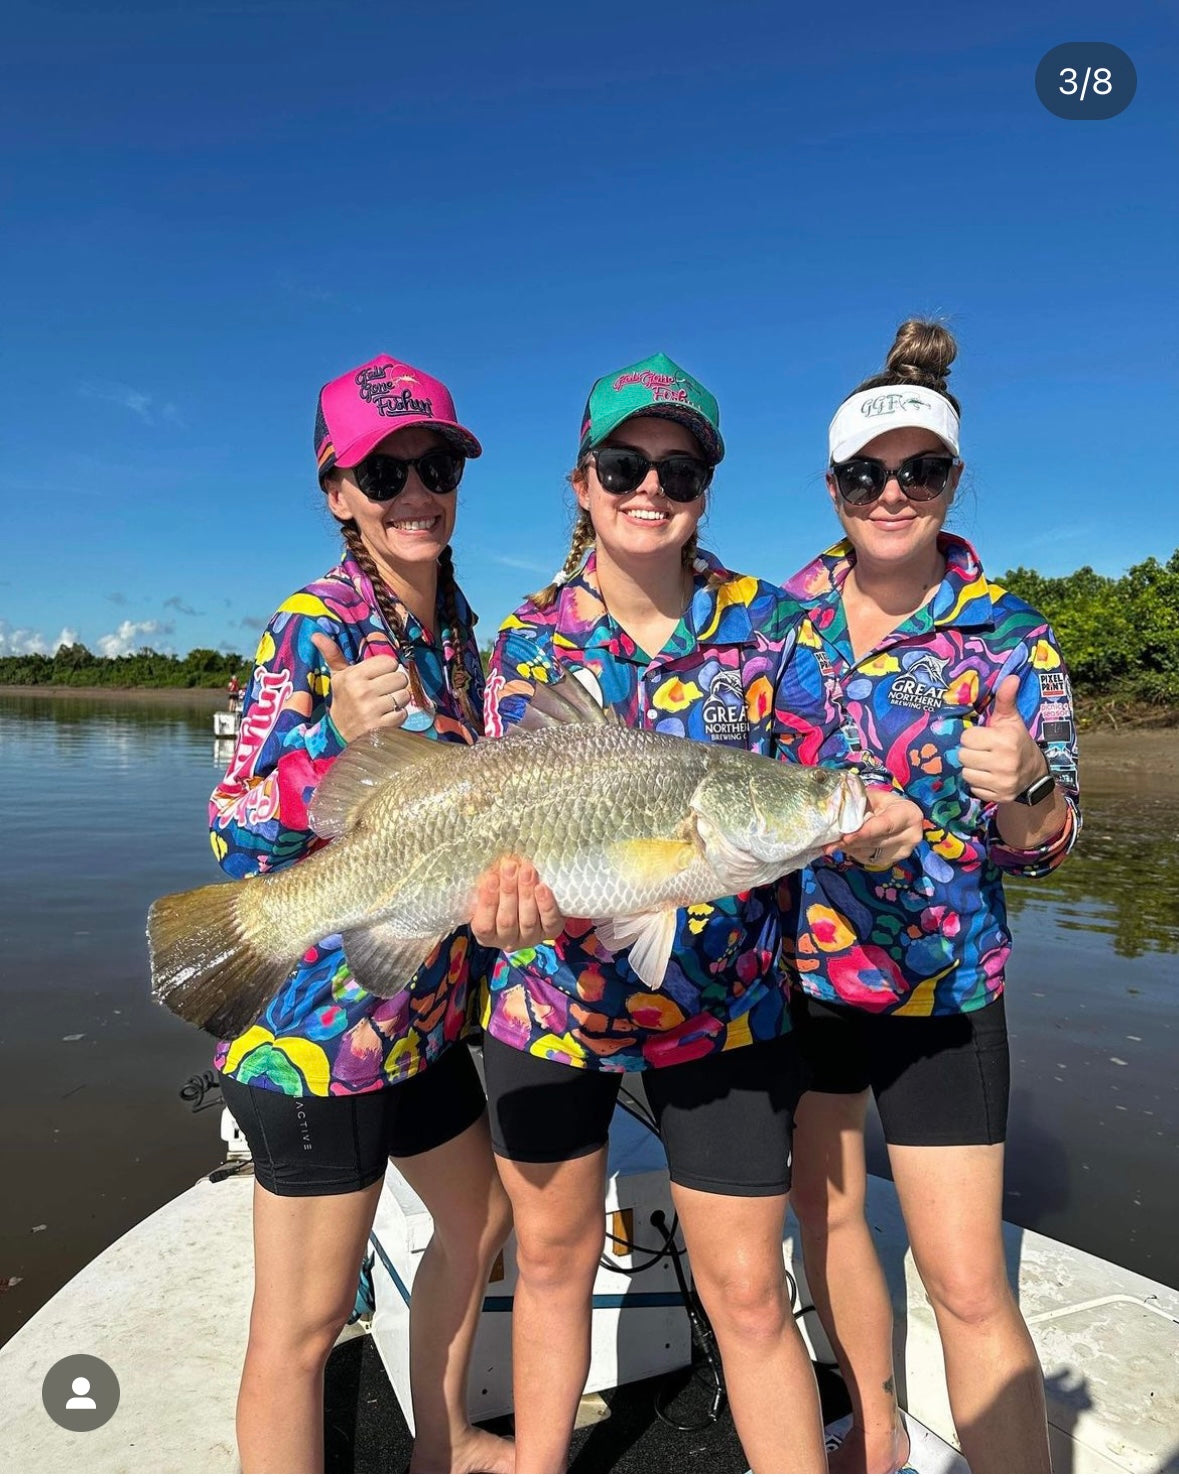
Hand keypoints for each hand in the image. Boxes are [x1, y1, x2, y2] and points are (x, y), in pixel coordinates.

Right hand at [311, 633, 410, 742]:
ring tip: (385, 704)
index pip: (389, 662)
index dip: (387, 669)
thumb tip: (315, 635)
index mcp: (353, 676)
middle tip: (384, 691)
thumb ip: (332, 654)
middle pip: (400, 678)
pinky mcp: (380, 726)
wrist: (338, 733)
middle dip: (395, 684)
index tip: (378, 676)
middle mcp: (362, 691)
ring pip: (404, 695)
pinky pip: (403, 714)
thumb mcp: (337, 676)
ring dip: (398, 700)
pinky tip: (386, 716)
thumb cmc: (343, 699)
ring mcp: (371, 710)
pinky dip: (398, 715)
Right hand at [471, 854, 565, 950]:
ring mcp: (530, 939)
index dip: (487, 902)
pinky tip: (542, 887)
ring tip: (526, 871)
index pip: (484, 925)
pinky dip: (546, 905)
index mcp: (486, 935)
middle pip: (506, 921)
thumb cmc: (503, 892)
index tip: (490, 878)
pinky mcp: (550, 932)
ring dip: (526, 894)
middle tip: (510, 867)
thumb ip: (490, 882)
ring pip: (528, 921)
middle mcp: (507, 941)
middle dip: (508, 891)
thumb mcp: (492, 888)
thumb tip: (493, 865)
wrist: (531, 898)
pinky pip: (549, 921)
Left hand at [835, 790, 923, 867]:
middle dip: (850, 842)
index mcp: (908, 814)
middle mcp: (910, 836)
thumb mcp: (873, 796)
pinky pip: (867, 859)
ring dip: (848, 848)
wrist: (898, 817)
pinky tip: (845, 845)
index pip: (884, 826)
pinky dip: (853, 852)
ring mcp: (902, 852)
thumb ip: (858, 802)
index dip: (864, 832)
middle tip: (828, 843)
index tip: (845, 837)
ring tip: (831, 843)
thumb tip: (833, 810)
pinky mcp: (891, 861)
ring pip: (869, 853)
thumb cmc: (883, 803)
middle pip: (875, 842)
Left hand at [959, 675, 1045, 803]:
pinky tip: (989, 776)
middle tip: (983, 751)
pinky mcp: (998, 797)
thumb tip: (1011, 676)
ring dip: (972, 768)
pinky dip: (978, 783)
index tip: (984, 737)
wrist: (1035, 774)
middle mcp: (1004, 763)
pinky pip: (973, 788)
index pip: (967, 738)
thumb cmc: (1017, 741)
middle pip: (963, 756)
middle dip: (971, 752)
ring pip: (966, 773)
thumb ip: (1006, 699)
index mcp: (1005, 741)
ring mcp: (1002, 782)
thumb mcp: (1012, 720)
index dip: (973, 737)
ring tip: (985, 763)